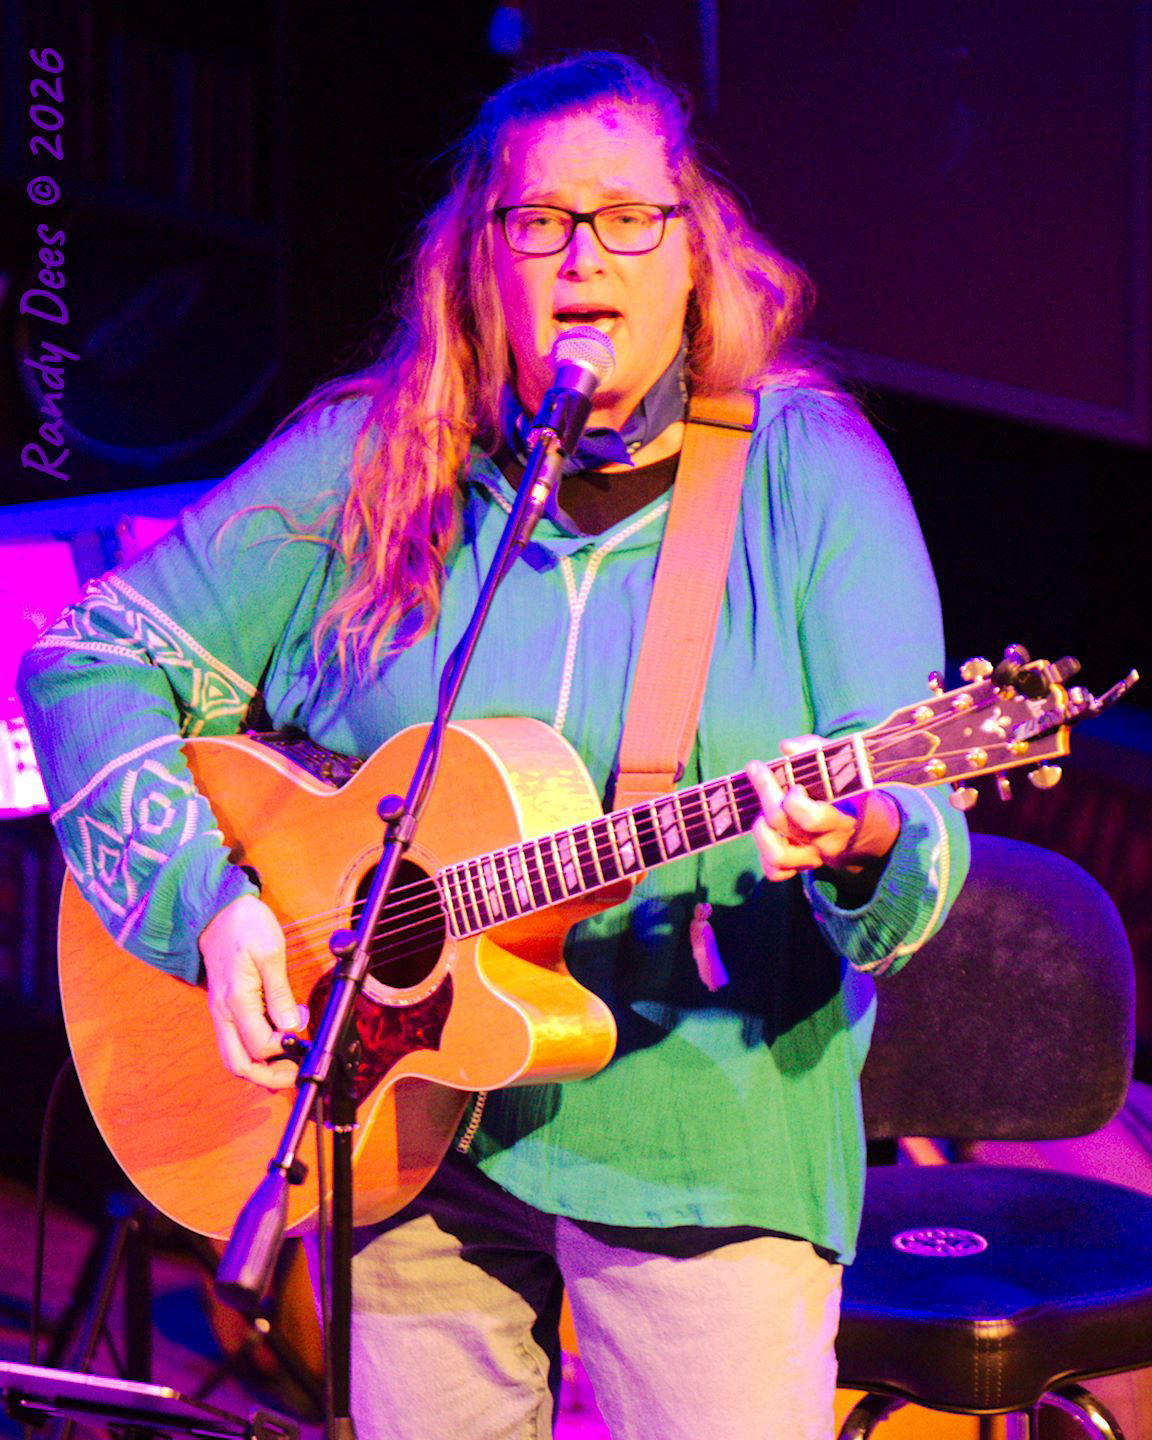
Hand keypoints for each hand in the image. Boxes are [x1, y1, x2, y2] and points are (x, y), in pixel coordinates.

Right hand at [199, 894, 307, 1090]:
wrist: (218, 912)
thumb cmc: (245, 927)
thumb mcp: (271, 953)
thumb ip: (280, 993)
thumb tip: (291, 1026)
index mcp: (235, 1000)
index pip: (258, 1045)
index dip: (283, 1049)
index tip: (303, 1036)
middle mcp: (222, 1013)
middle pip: (238, 1064)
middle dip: (267, 1077)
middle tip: (295, 1072)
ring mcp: (220, 1013)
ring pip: (234, 1058)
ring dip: (259, 1070)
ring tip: (288, 1065)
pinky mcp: (224, 1009)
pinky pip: (234, 1043)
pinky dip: (253, 1053)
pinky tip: (275, 1046)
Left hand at [746, 736, 900, 893]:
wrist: (866, 829)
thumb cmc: (851, 790)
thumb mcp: (843, 766)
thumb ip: (817, 751)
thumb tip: (786, 746)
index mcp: (842, 820)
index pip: (813, 818)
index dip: (795, 800)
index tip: (795, 784)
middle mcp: (826, 844)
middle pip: (783, 824)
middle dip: (765, 791)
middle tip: (757, 769)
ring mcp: (812, 858)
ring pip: (776, 855)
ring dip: (760, 828)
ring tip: (761, 809)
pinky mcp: (800, 867)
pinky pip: (775, 872)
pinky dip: (763, 853)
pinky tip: (768, 831)